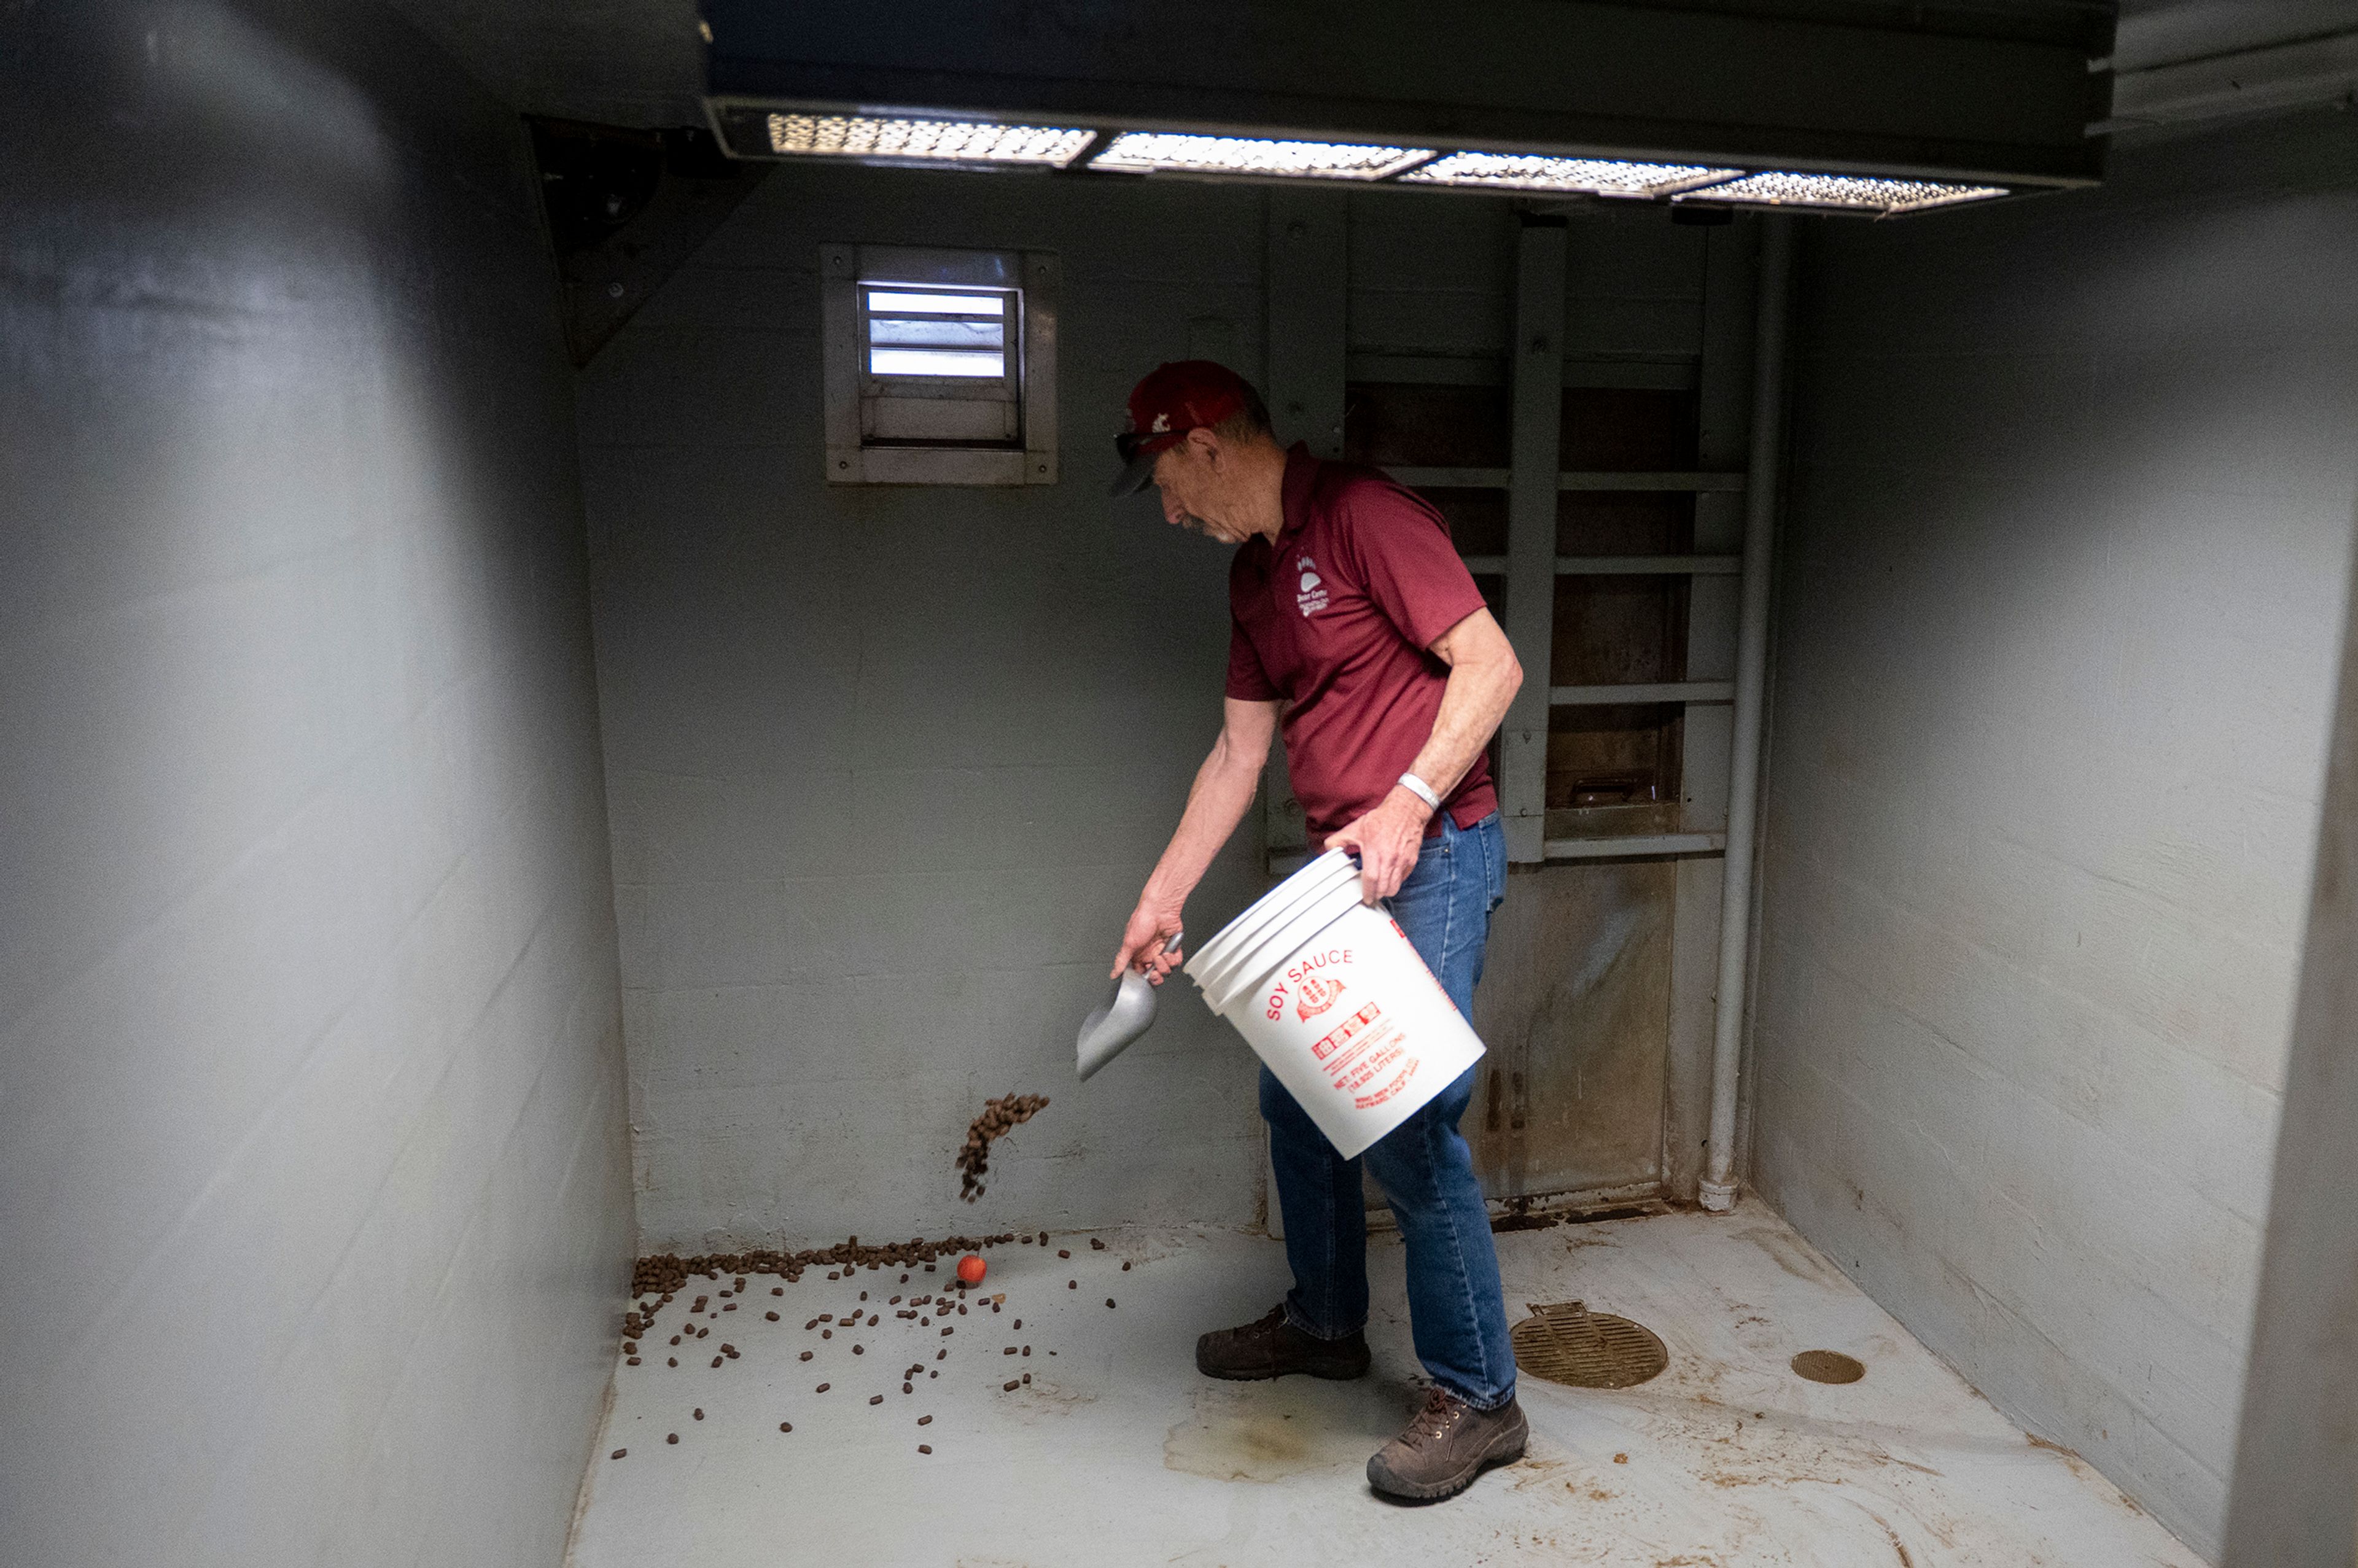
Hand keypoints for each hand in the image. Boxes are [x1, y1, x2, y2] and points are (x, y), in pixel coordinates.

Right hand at [1111, 892, 1185, 984]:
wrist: (1160, 909)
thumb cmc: (1143, 920)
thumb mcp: (1129, 943)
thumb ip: (1122, 960)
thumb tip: (1114, 972)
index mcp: (1137, 954)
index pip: (1141, 973)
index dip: (1144, 978)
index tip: (1146, 978)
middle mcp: (1149, 953)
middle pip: (1155, 974)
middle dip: (1156, 976)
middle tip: (1155, 972)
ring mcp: (1161, 950)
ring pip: (1166, 969)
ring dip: (1164, 966)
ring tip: (1161, 956)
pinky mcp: (1173, 947)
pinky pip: (1176, 961)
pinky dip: (1173, 960)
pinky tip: (1168, 953)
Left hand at [1325, 787, 1430, 903]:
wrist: (1405, 811)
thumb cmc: (1381, 820)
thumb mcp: (1355, 828)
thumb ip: (1338, 840)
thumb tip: (1328, 850)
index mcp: (1374, 850)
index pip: (1371, 878)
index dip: (1368, 892)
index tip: (1365, 898)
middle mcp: (1390, 857)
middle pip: (1384, 887)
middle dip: (1377, 895)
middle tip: (1371, 895)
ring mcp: (1403, 860)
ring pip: (1395, 886)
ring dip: (1386, 891)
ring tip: (1379, 889)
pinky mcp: (1412, 860)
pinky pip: (1403, 879)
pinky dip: (1396, 882)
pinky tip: (1389, 878)